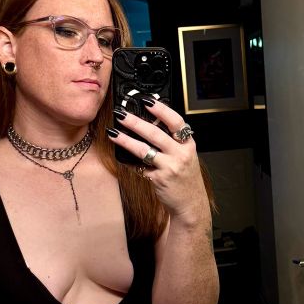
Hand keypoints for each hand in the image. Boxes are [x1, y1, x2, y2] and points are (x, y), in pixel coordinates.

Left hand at [109, 101, 208, 224]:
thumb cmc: (186, 177)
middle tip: (121, 114)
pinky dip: (128, 161)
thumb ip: (173, 141)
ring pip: (144, 150)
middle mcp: (180, 154)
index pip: (176, 122)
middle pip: (155, 134)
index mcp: (188, 144)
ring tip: (113, 132)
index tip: (147, 101)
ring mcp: (169, 167)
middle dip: (135, 122)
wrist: (190, 203)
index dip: (161, 110)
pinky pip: (139, 167)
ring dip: (126, 140)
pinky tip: (118, 155)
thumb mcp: (186, 155)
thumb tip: (151, 123)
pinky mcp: (158, 179)